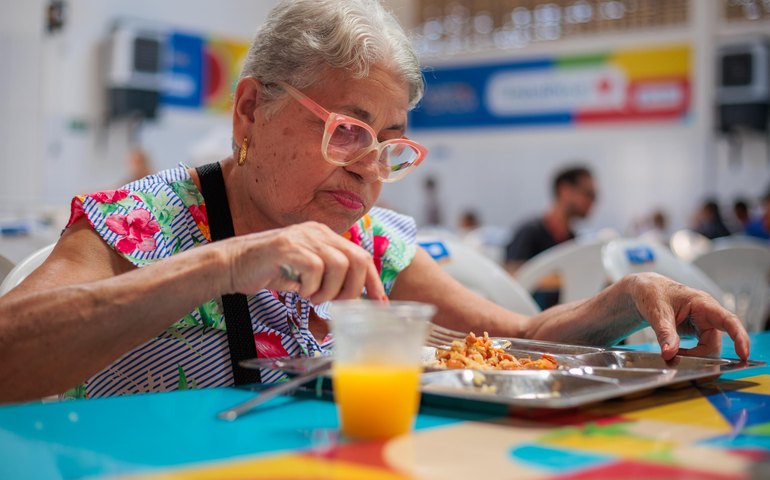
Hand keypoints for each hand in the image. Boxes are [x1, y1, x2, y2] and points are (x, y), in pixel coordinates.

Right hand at [222, 221, 385, 303]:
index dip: (373, 281)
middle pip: (357, 259)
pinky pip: (315, 269)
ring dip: (329, 290)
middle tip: (336, 303)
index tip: (379, 302)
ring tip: (312, 297)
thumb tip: (351, 301)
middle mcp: (317, 232)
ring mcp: (303, 238)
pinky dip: (311, 287)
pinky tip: (298, 290)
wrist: (231, 264)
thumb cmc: (267, 271)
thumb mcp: (304, 273)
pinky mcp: (288, 247)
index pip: (361, 256)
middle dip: (352, 289)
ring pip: (339, 265)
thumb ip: (327, 279)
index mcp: (324, 236)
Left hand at [626, 272, 749, 360]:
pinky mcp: (697, 331)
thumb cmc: (654, 293)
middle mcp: (707, 314)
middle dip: (700, 354)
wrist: (646, 290)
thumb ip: (664, 333)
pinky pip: (700, 347)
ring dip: (694, 355)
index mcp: (702, 303)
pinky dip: (690, 354)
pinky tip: (676, 352)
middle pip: (714, 341)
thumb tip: (669, 353)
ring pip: (708, 347)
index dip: (739, 337)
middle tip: (678, 358)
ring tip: (673, 353)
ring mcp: (703, 323)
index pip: (728, 320)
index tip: (743, 354)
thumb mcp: (657, 312)